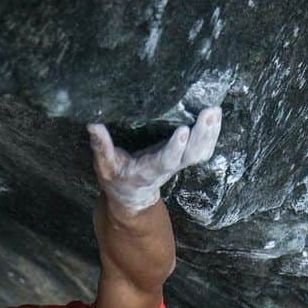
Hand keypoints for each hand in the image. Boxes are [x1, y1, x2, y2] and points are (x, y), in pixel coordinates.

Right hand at [87, 107, 221, 213]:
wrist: (133, 197)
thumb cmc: (117, 180)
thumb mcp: (104, 167)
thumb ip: (101, 148)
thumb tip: (92, 124)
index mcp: (149, 171)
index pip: (166, 161)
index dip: (175, 148)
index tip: (183, 131)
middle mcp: (168, 168)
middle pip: (192, 156)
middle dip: (202, 135)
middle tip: (210, 112)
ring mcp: (179, 163)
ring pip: (201, 153)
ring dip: (211, 133)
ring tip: (216, 111)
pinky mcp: (184, 157)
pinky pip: (203, 148)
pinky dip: (212, 133)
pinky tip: (215, 115)